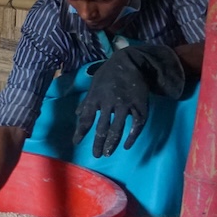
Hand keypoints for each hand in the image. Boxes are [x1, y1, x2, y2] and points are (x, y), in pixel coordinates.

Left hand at [74, 43, 185, 157]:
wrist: (130, 62)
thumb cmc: (109, 74)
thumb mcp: (94, 85)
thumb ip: (87, 102)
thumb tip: (77, 115)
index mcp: (95, 98)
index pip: (85, 119)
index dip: (80, 132)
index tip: (76, 143)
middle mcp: (109, 103)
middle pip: (102, 127)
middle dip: (98, 143)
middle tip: (97, 155)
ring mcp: (125, 105)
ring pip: (118, 128)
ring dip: (112, 143)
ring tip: (108, 153)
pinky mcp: (139, 106)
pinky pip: (136, 125)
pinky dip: (132, 136)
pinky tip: (127, 145)